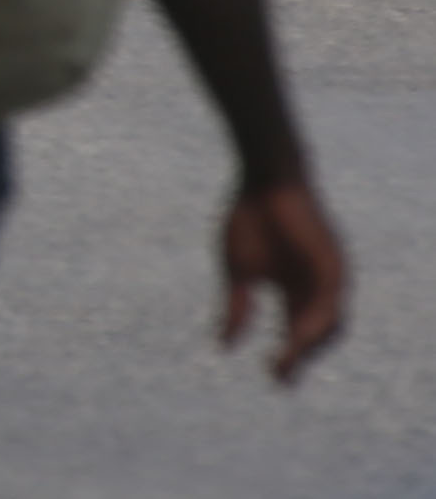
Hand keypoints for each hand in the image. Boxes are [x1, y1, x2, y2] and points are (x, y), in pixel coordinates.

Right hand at [219, 176, 346, 381]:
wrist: (264, 179)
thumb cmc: (248, 218)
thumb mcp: (237, 271)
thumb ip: (236, 307)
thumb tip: (224, 346)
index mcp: (294, 288)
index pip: (297, 332)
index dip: (288, 357)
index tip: (274, 379)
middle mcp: (317, 288)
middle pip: (318, 335)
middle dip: (301, 357)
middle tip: (281, 372)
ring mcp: (328, 277)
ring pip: (330, 325)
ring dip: (309, 346)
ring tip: (288, 360)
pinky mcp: (334, 266)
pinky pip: (330, 304)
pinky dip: (315, 324)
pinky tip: (297, 336)